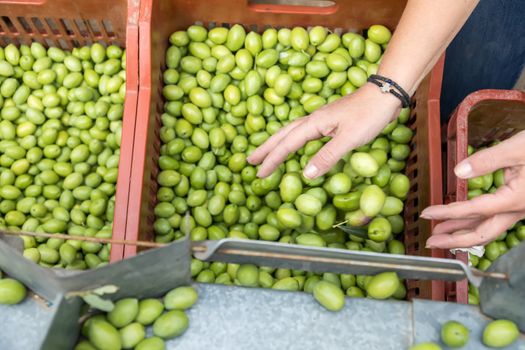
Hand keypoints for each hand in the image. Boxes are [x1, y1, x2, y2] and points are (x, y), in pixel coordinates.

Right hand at [247, 83, 400, 177]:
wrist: (385, 93)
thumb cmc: (369, 115)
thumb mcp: (349, 138)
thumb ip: (327, 156)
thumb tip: (305, 175)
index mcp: (314, 123)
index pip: (287, 144)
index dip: (272, 160)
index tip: (260, 174)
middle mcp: (314, 120)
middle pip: (283, 134)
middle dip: (266, 148)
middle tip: (250, 161)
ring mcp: (322, 119)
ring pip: (292, 132)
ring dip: (277, 143)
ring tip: (266, 154)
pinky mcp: (331, 121)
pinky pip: (304, 133)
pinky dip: (293, 141)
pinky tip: (297, 146)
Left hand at [422, 131, 524, 248]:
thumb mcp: (518, 147)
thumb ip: (488, 159)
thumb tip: (458, 172)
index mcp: (515, 199)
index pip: (474, 210)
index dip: (447, 213)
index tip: (426, 213)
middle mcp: (517, 210)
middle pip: (482, 233)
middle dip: (454, 240)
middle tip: (429, 241)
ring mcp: (519, 209)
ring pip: (488, 228)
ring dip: (462, 232)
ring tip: (438, 234)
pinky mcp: (520, 204)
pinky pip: (494, 220)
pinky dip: (474, 222)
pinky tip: (460, 221)